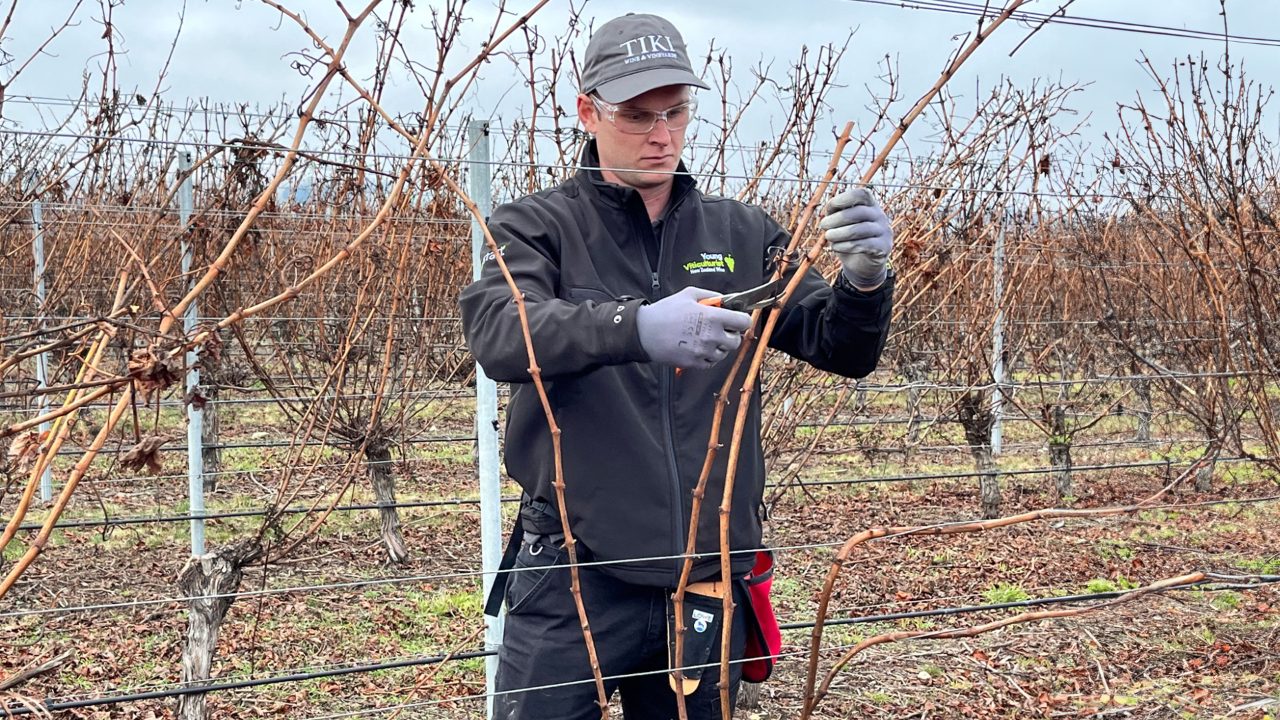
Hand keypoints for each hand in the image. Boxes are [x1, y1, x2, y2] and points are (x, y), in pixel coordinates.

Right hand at [636, 287, 751, 368]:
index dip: (742, 320)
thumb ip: (711, 296)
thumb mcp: (689, 294)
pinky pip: (712, 362)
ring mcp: (704, 352)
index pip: (743, 322)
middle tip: (722, 329)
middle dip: (732, 334)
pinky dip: (709, 356)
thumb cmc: (665, 311)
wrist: (645, 332)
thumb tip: (726, 300)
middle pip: (736, 340)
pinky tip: (700, 347)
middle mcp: (711, 336)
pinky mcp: (695, 363)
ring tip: (707, 338)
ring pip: (725, 353)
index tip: (738, 319)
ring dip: (720, 346)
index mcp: (713, 317)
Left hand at [818, 186, 892, 288]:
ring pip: (860, 229)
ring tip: (828, 236)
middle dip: (837, 219)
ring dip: (839, 233)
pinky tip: (835, 247)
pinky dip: (845, 246)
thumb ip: (836, 213)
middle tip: (823, 225)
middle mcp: (880, 216)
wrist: (863, 263)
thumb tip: (829, 209)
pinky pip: (864, 245)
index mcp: (870, 205)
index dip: (844, 198)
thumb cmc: (850, 238)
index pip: (862, 194)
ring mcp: (884, 231)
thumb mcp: (841, 224)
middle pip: (859, 212)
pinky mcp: (883, 247)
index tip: (829, 207)